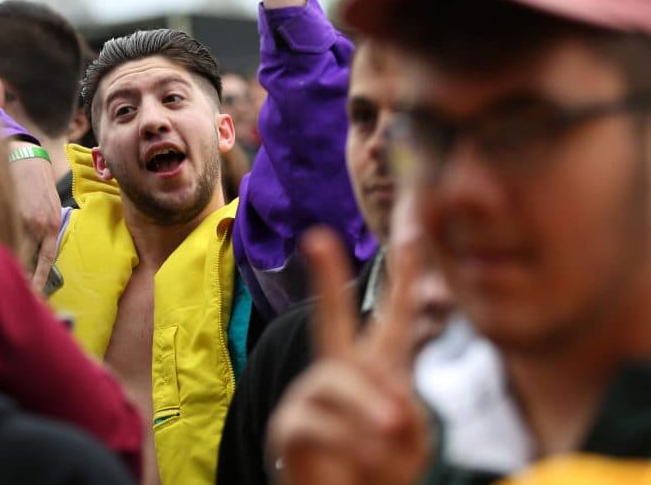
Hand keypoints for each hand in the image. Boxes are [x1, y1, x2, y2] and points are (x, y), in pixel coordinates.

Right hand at [7, 140, 62, 293]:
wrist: (26, 159)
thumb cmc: (39, 186)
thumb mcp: (51, 210)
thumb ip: (45, 233)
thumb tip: (32, 259)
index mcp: (53, 227)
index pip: (45, 262)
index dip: (39, 282)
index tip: (34, 297)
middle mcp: (38, 225)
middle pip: (27, 260)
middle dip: (19, 277)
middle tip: (10, 293)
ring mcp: (20, 219)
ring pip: (11, 249)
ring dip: (4, 262)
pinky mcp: (5, 211)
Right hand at [267, 228, 431, 484]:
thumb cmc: (380, 467)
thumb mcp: (412, 440)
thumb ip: (409, 412)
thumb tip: (388, 400)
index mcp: (375, 371)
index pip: (393, 321)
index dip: (402, 282)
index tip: (410, 240)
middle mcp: (338, 373)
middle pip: (330, 318)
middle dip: (325, 277)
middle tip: (317, 238)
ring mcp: (309, 396)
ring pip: (338, 381)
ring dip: (368, 408)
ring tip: (390, 431)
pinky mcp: (289, 426)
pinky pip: (320, 422)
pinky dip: (349, 442)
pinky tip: (358, 458)